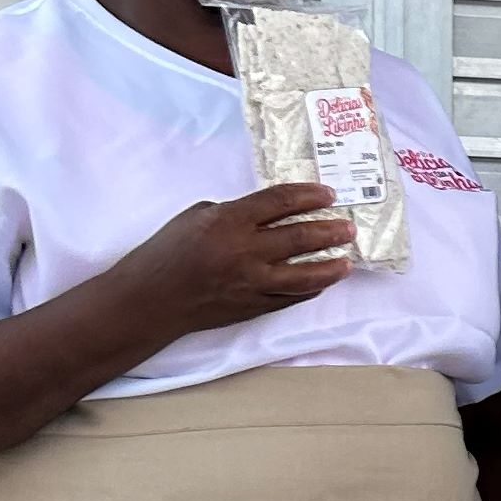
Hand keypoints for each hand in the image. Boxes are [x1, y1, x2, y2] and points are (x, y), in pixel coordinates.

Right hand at [116, 183, 353, 335]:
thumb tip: (267, 214)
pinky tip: (323, 281)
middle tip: (348, 227)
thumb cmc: (167, 251)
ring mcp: (252, 283)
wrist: (152, 299)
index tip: (328, 194)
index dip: (309, 196)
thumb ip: (234, 213)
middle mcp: (246, 251)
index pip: (280, 202)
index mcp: (229, 221)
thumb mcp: (197, 217)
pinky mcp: (254, 306)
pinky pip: (291, 297)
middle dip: (330, 230)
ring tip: (348, 260)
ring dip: (331, 266)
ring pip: (305, 274)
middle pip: (300, 237)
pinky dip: (310, 289)